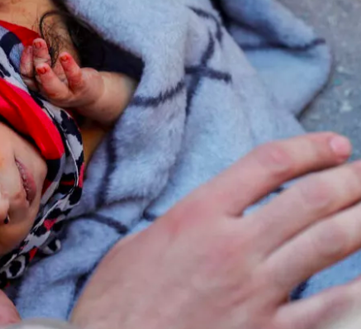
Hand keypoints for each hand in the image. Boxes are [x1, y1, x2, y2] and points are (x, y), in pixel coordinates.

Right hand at [19, 39, 132, 123]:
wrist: (93, 95)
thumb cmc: (68, 80)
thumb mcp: (53, 70)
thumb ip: (42, 60)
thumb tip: (32, 44)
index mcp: (40, 86)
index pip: (27, 76)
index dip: (24, 62)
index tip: (28, 46)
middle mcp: (49, 92)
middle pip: (37, 80)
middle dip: (33, 64)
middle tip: (32, 46)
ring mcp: (65, 94)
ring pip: (53, 88)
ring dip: (47, 76)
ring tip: (42, 64)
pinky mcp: (81, 89)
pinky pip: (74, 79)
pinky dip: (69, 67)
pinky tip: (65, 56)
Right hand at [71, 133, 360, 328]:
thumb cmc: (117, 300)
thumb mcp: (139, 243)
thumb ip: (186, 223)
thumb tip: (215, 215)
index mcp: (198, 215)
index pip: (267, 165)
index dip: (309, 150)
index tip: (334, 147)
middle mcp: (233, 245)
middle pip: (309, 198)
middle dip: (350, 180)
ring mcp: (255, 289)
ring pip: (328, 242)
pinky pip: (327, 306)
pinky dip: (357, 288)